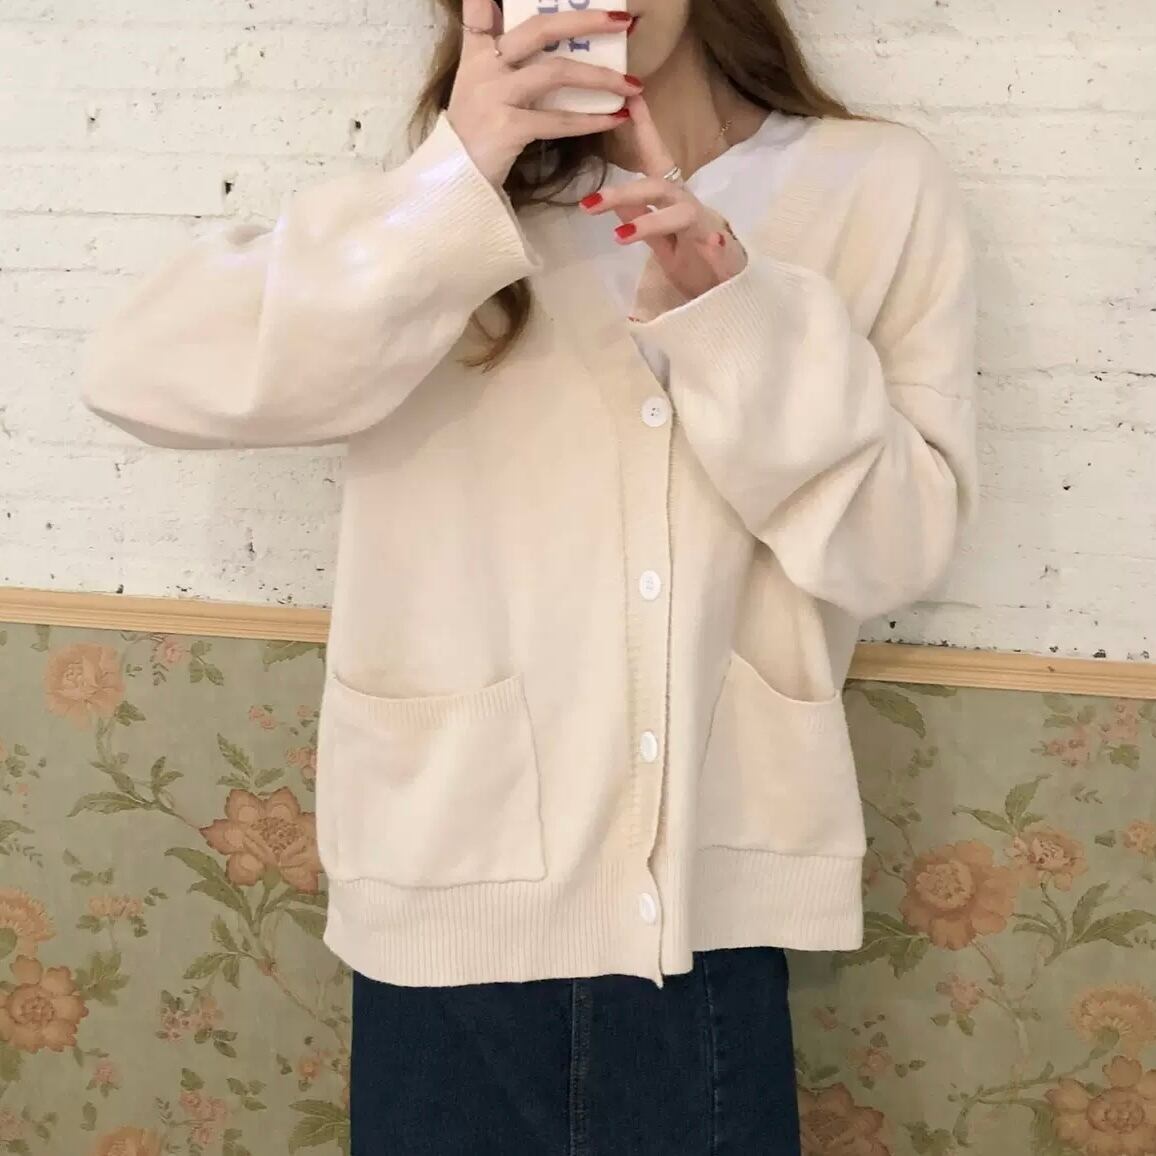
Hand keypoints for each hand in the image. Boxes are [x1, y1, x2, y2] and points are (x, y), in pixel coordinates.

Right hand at [448, 0, 639, 186]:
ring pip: (556, 73)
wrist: (455, 178)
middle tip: (622, 22)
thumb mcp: (477, 86)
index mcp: (477, 53)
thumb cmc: (474, 133)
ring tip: (632, 85)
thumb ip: (494, 53)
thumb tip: (519, 25)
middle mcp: (485, 67)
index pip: (481, 9)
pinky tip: (616, 119)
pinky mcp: (509, 127)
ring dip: (600, 78)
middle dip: (585, 21)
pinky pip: (558, 120)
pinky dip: (591, 120)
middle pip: (539, 29)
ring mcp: (496, 96)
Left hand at [579, 95, 747, 302]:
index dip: (644, 130)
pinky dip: (715, 245)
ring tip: (620, 238)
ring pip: (680, 215)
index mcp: (673, 202)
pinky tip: (712, 245)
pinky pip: (719, 248)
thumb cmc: (696, 267)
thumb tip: (614, 201)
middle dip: (623, 192)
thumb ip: (642, 221)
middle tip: (588, 204)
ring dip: (650, 223)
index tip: (629, 98)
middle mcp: (689, 207)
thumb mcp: (661, 244)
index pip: (655, 161)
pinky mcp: (725, 255)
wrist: (731, 294)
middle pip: (657, 187)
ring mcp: (708, 228)